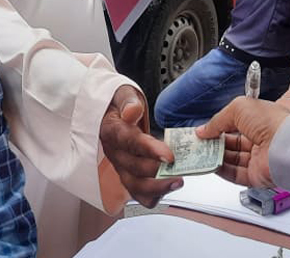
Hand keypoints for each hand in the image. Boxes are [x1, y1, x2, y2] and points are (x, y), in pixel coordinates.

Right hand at [99, 85, 181, 207]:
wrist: (111, 114)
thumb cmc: (120, 104)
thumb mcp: (122, 93)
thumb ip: (128, 101)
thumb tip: (132, 111)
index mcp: (112, 131)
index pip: (129, 142)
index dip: (149, 150)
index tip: (169, 156)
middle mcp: (115, 153)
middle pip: (133, 168)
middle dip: (157, 172)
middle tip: (179, 170)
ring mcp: (121, 167)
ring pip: (134, 186)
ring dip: (157, 189)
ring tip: (177, 182)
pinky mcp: (128, 176)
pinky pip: (138, 193)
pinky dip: (154, 195)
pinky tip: (169, 188)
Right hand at [195, 97, 289, 187]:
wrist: (288, 146)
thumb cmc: (270, 121)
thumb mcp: (238, 108)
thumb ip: (218, 120)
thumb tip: (203, 130)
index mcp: (259, 120)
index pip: (234, 124)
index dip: (217, 127)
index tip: (201, 131)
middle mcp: (260, 139)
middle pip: (231, 143)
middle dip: (213, 143)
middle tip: (196, 144)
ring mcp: (258, 159)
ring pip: (231, 159)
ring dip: (214, 157)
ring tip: (198, 154)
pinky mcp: (256, 176)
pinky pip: (235, 174)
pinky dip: (221, 171)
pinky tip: (209, 165)